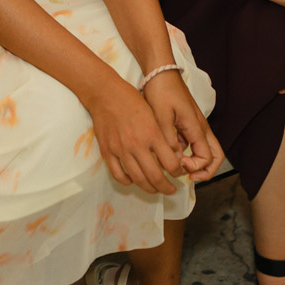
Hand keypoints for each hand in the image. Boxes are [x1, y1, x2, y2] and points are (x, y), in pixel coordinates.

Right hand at [83, 74, 191, 194]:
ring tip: (155, 190)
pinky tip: (133, 181)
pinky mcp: (107, 152)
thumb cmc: (132, 101)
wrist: (105, 94)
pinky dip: (127, 182)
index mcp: (152, 134)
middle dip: (166, 188)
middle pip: (155, 176)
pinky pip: (118, 175)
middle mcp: (137, 144)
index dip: (178, 172)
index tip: (179, 173)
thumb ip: (162, 136)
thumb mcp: (153, 115)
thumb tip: (171, 157)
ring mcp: (120, 150)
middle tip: (171, 190)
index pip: (170, 163)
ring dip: (149, 189)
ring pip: (137, 179)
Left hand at [142, 69, 224, 180]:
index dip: (196, 167)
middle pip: (215, 156)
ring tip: (177, 166)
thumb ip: (169, 140)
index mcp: (196, 128)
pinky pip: (192, 143)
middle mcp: (200, 128)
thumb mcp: (161, 117)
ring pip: (205, 150)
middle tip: (188, 176)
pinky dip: (186, 152)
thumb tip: (175, 160)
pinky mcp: (188, 124)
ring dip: (195, 162)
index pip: (207, 158)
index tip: (179, 165)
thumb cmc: (161, 91)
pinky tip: (169, 152)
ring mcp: (196, 126)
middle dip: (205, 170)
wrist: (160, 72)